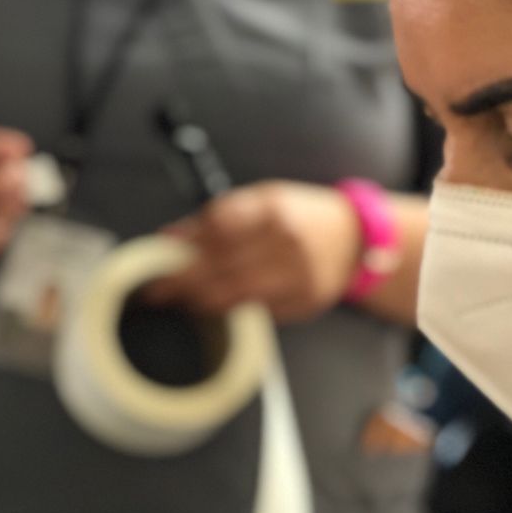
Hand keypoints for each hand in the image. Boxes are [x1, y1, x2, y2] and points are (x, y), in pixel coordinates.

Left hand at [144, 181, 361, 322]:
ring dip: (198, 300)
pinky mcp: (304, 301)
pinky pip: (255, 310)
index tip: (161, 260)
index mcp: (274, 208)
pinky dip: (228, 309)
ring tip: (177, 300)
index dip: (185, 245)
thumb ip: (216, 218)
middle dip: (180, 281)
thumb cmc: (301, 218)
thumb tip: (170, 238)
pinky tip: (211, 305)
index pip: (218, 227)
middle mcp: (288, 241)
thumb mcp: (263, 201)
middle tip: (154, 291)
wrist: (357, 240)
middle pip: (219, 266)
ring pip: (233, 295)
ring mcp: (298, 274)